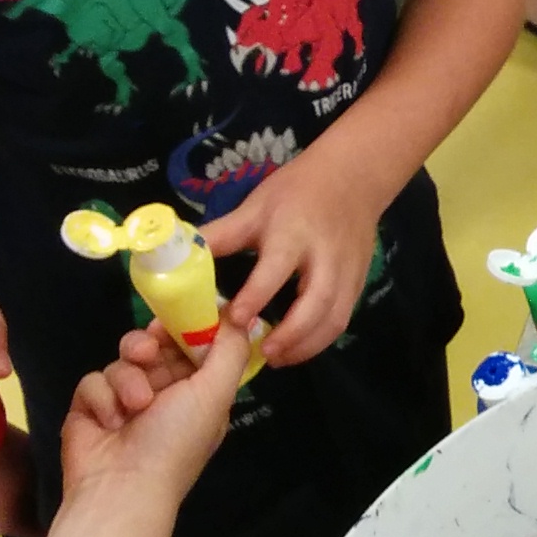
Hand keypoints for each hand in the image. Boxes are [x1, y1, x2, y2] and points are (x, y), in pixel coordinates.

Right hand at [59, 322, 245, 506]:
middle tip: (148, 352)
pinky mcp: (90, 407)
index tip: (174, 318)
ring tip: (134, 405)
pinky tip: (111, 421)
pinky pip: (93, 381)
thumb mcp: (214, 394)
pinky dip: (102, 399)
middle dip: (149, 347)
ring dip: (127, 380)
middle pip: (152, 346)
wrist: (121, 488)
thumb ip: (229, 351)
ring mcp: (123, 400)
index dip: (182, 329)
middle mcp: (163, 395)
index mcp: (197, 393)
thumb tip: (240, 317)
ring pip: (121, 361)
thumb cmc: (175, 441)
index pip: (190, 346)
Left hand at [201, 156, 385, 367]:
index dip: (257, 296)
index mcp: (294, 233)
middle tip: (262, 353)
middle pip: (318, 302)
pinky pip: (343, 318)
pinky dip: (320, 340)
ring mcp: (347, 272)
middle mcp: (325, 256)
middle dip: (292, 334)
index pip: (277, 268)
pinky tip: (296, 348)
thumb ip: (220, 236)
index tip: (235, 320)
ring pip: (335, 318)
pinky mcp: (358, 284)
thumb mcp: (255, 208)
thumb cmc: (297, 192)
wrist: (353, 178)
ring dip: (308, 345)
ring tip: (277, 359)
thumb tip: (178, 256)